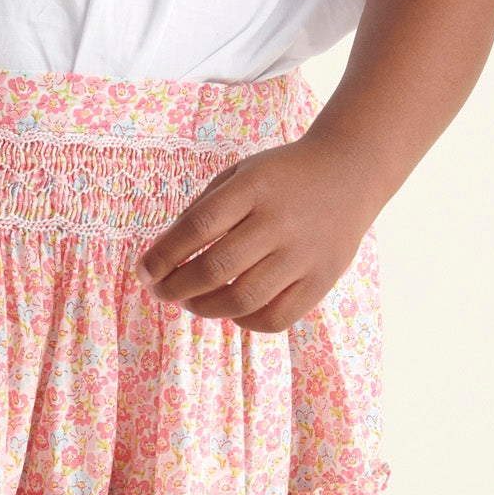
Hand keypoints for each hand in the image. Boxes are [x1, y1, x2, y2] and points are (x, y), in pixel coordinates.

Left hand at [138, 134, 377, 332]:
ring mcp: (303, 254)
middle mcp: (279, 222)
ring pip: (242, 299)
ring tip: (191, 302)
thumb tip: (163, 258)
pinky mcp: (322, 279)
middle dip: (176, 287)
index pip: (197, 227)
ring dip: (205, 308)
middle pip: (216, 268)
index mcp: (254, 188)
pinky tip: (233, 310)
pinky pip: (276, 318)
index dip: (162, 255)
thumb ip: (203, 210)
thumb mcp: (240, 173)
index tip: (142, 271)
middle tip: (161, 291)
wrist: (350, 173)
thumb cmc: (282, 176)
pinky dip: (245, 321)